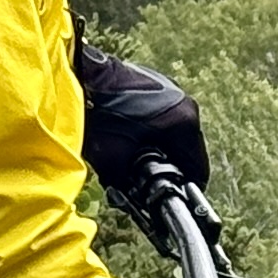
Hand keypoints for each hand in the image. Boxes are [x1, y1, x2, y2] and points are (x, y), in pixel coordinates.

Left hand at [73, 35, 207, 196]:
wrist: (79, 76)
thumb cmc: (97, 115)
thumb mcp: (115, 163)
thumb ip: (134, 187)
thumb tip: (139, 201)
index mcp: (185, 123)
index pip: (197, 169)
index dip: (181, 189)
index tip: (163, 198)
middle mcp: (186, 104)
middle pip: (187, 151)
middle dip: (167, 168)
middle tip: (144, 181)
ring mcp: (172, 91)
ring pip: (175, 135)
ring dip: (160, 150)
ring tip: (133, 158)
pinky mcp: (157, 84)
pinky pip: (163, 117)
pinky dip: (152, 132)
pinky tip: (129, 136)